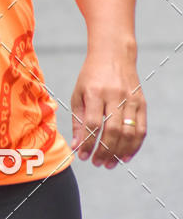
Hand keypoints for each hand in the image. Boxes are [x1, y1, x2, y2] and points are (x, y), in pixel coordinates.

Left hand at [70, 45, 146, 167]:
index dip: (88, 143)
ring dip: (119, 152)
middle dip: (104, 152)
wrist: (113, 54)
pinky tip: (125, 156)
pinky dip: (134, 146)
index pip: (93, 124)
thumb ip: (78, 120)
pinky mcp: (141, 102)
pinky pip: (141, 129)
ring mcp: (130, 98)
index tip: (83, 156)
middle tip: (97, 164)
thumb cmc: (91, 76)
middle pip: (112, 131)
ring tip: (109, 164)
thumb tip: (77, 146)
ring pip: (128, 132)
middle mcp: (114, 95)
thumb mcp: (78, 93)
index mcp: (95, 92)